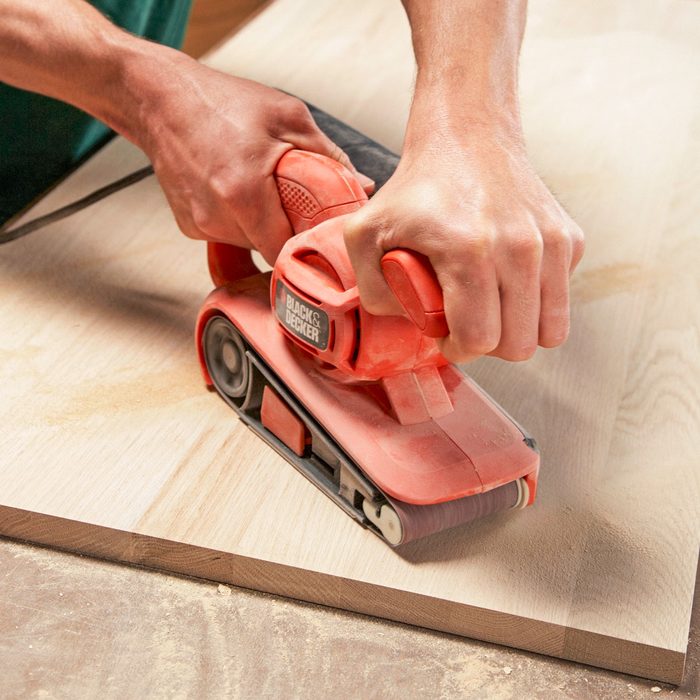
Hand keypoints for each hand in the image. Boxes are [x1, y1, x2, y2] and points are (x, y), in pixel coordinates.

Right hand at [136, 55, 372, 262]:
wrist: (159, 98)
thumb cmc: (221, 102)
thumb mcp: (287, 117)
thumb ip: (329, 156)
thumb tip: (362, 185)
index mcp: (244, 193)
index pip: (284, 251)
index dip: (305, 248)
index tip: (319, 239)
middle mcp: (217, 216)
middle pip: (268, 248)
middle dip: (286, 231)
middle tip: (296, 205)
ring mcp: (199, 224)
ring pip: (248, 243)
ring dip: (262, 225)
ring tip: (262, 190)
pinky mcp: (188, 225)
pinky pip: (226, 234)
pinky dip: (239, 220)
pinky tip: (237, 191)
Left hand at [343, 124, 584, 362]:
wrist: (467, 136)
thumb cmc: (416, 187)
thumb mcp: (364, 232)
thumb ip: (371, 289)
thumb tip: (410, 321)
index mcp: (468, 252)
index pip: (478, 339)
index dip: (458, 350)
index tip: (447, 337)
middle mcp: (519, 248)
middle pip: (518, 345)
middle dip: (488, 345)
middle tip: (467, 321)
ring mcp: (551, 243)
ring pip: (548, 330)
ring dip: (517, 329)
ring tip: (490, 306)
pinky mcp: (570, 238)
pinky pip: (559, 298)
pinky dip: (535, 300)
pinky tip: (508, 277)